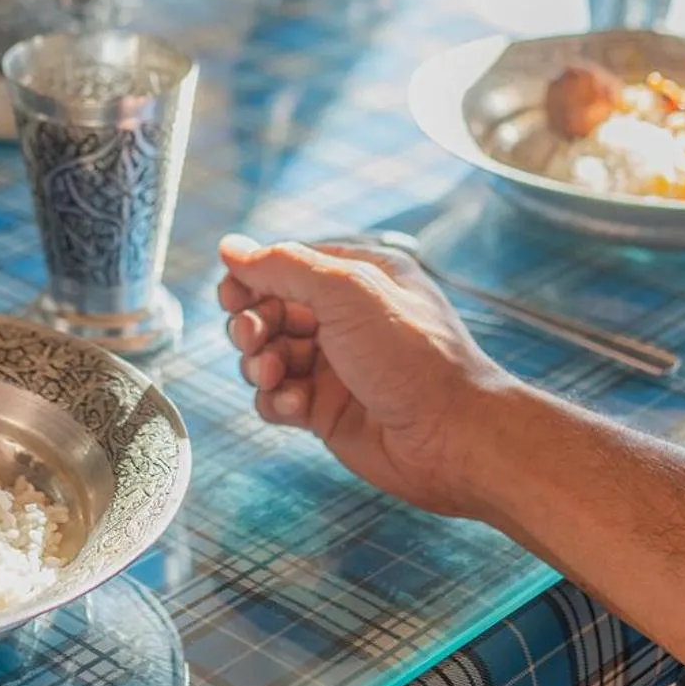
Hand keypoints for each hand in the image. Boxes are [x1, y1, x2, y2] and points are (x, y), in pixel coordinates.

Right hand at [217, 236, 523, 518]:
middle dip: (253, 324)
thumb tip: (232, 249)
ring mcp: (336, 366)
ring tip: (274, 375)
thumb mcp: (347, 292)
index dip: (253, 279)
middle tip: (254, 338)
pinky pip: (279, 399)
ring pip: (269, 356)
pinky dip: (276, 401)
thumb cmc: (414, 357)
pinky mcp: (327, 411)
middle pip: (271, 311)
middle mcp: (347, 319)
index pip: (288, 266)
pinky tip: (295, 407)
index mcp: (359, 277)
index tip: (233, 294)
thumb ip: (285, 266)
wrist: (452, 436)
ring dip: (260, 364)